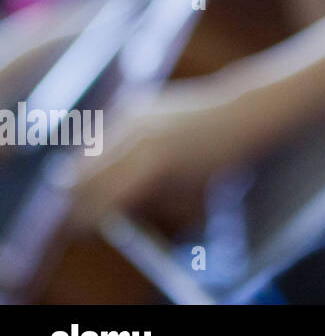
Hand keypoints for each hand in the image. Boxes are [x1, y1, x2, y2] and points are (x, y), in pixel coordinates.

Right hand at [67, 81, 252, 227]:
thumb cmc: (217, 165)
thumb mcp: (185, 199)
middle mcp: (134, 140)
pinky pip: (104, 133)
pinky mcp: (133, 104)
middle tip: (80, 211)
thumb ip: (145, 209)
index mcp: (149, 169)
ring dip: (85, 173)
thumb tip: (109, 216)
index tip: (78, 231)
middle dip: (77, 199)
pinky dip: (103, 149)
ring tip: (96, 186)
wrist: (237, 115)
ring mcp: (130, 118)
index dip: (82, 221)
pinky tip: (118, 158)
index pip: (97, 203)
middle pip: (79, 179)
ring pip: (85, 153)